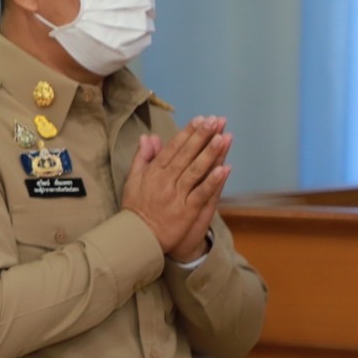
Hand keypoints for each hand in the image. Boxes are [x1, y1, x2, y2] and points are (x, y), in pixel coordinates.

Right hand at [121, 116, 231, 258]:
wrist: (138, 237)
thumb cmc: (136, 208)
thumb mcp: (133, 179)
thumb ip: (142, 157)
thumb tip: (147, 137)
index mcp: (153, 172)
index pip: (173, 148)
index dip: (187, 133)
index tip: (200, 120)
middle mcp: (165, 181)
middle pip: (186, 155)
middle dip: (201, 137)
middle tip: (215, 121)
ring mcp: (176, 195)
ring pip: (195, 171)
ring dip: (209, 154)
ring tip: (222, 137)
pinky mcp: (186, 210)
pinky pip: (201, 193)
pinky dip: (212, 181)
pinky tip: (224, 169)